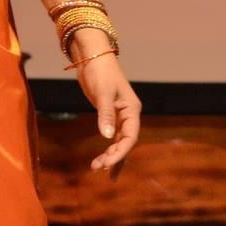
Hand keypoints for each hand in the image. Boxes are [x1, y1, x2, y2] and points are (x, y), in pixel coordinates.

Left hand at [77, 52, 140, 173]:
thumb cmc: (100, 72)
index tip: (106, 164)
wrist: (93, 57)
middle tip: (97, 168)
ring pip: (120, 141)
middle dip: (114, 157)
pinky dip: (108, 148)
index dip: (120, 152)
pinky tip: (101, 158)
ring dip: (111, 155)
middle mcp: (129, 114)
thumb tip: (108, 137)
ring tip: (96, 167)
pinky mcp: (110, 114)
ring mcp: (120, 115)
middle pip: (126, 142)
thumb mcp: (103, 93)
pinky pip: (113, 136)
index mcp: (132, 109)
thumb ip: (106, 114)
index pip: (130, 137)